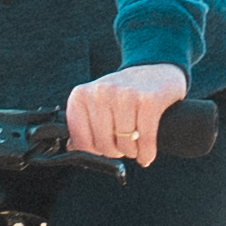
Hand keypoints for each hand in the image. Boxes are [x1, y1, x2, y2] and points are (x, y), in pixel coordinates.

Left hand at [65, 61, 189, 165]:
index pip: (80, 140)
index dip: (92, 150)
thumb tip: (71, 147)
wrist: (155, 72)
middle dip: (114, 152)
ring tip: (134, 145)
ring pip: (125, 144)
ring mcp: (125, 95)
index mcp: (81, 95)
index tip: (101, 148)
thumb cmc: (122, 93)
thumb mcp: (95, 103)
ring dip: (132, 152)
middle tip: (121, 146)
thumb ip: (82, 124)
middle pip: (103, 144)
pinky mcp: (148, 101)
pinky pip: (145, 140)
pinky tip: (146, 153)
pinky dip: (147, 152)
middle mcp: (101, 92)